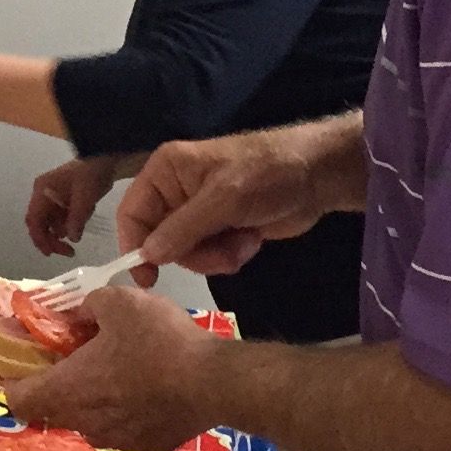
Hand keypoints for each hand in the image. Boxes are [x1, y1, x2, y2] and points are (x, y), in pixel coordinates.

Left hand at [4, 284, 217, 450]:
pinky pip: (121, 427)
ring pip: (87, 419)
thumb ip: (87, 304)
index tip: (26, 358)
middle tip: (72, 355)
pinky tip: (145, 388)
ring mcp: (117, 440)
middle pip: (52, 409)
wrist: (217, 383)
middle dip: (56, 382)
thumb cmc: (159, 341)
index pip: (16, 399)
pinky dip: (122, 410)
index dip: (14, 377)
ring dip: (90, 397)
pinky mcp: (147, 446)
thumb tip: (81, 311)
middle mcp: (85, 424)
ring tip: (114, 369)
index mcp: (67, 390)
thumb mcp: (118, 301)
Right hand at [24, 157, 115, 257]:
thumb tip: (71, 239)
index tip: (51, 253)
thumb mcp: (85, 197)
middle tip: (69, 252)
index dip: (39, 238)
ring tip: (77, 238)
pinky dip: (69, 225)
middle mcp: (43, 195)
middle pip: (40, 224)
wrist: (104, 158)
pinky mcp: (62, 200)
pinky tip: (80, 224)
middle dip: (51, 240)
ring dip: (61, 234)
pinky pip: (61, 219)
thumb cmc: (91, 175)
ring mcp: (52, 198)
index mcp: (42, 191)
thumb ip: (76, 218)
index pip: (33, 220)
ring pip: (50, 223)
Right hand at [114, 117, 359, 280]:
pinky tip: (252, 239)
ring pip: (188, 253)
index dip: (135, 246)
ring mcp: (200, 212)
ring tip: (243, 241)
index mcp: (166, 171)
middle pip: (160, 239)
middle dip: (193, 253)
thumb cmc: (266, 174)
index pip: (132, 213)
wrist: (318, 176)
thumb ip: (182, 229)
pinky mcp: (222, 228)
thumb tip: (147, 256)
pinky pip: (211, 255)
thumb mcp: (222, 199)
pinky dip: (231, 253)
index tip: (148, 278)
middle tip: (222, 253)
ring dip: (217, 255)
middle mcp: (177, 192)